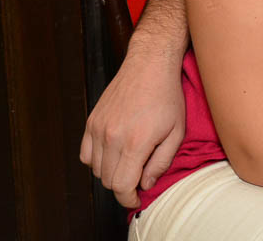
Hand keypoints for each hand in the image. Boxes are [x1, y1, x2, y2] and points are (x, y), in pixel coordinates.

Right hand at [80, 50, 185, 207]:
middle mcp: (112, 137)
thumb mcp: (177, 131)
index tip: (137, 198)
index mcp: (135, 142)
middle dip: (123, 185)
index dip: (129, 199)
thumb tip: (146, 183)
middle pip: (107, 180)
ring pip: (95, 169)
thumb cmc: (167, 95)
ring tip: (130, 160)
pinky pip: (85, 154)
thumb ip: (161, 162)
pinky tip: (114, 151)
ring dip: (111, 172)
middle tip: (139, 176)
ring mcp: (98, 128)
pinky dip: (97, 159)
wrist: (150, 65)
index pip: (121, 186)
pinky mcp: (91, 121)